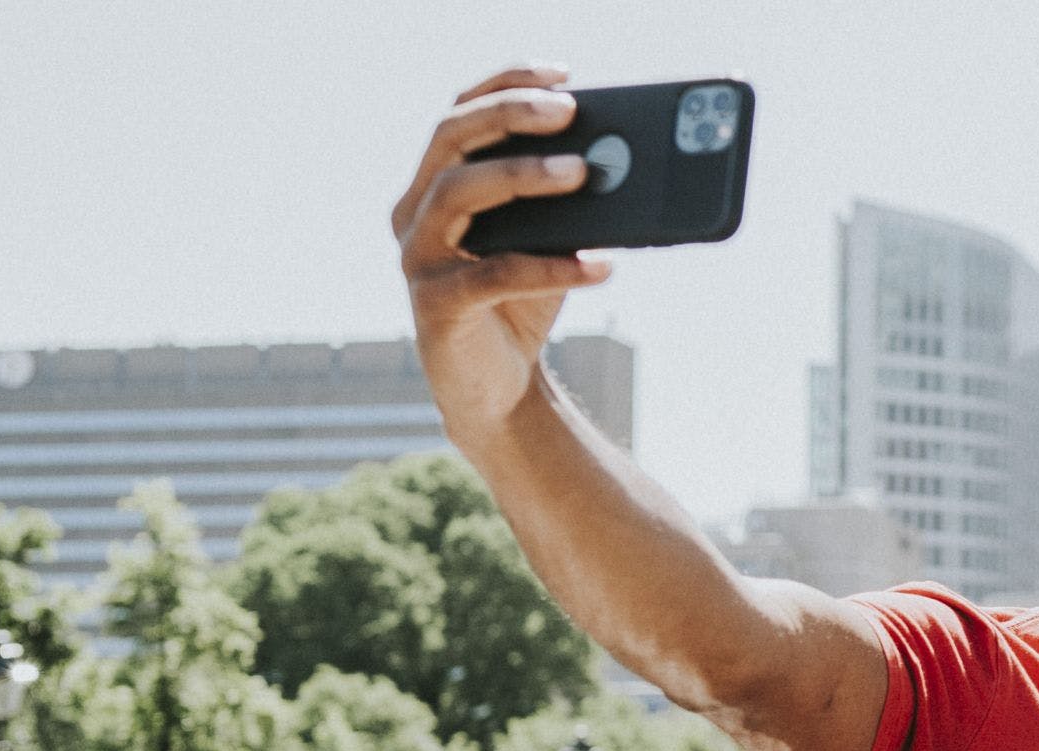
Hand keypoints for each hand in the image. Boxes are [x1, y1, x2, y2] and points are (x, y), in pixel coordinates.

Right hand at [391, 65, 614, 433]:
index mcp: (436, 184)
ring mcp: (418, 259)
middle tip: (570, 111)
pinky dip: (551, 265)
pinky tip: (601, 264)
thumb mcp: (547, 238)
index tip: (563, 74)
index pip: (461, 112)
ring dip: (523, 175)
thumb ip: (564, 201)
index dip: (506, 82)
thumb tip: (623, 161)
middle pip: (451, 137)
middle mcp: (414, 213)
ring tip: (584, 173)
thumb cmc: (524, 299)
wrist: (499, 388)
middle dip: (511, 114)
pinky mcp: (436, 307)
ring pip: (458, 193)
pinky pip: (494, 275)